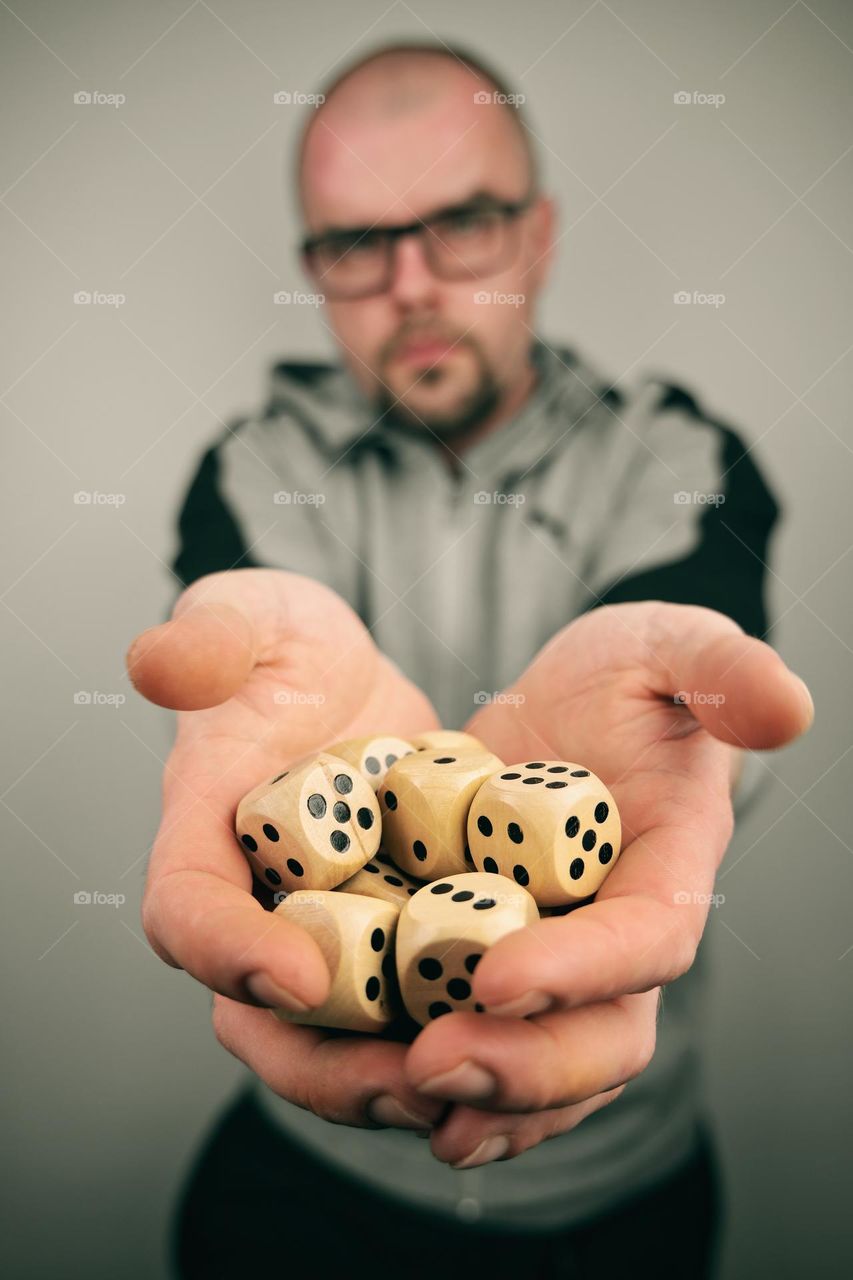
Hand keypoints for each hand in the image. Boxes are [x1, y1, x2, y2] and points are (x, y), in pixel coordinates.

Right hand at [128, 568, 444, 1133]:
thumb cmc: (286, 649)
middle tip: (403, 1076)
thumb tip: (162, 661)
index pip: (186, 911)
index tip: (295, 970)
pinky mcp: (395, 947)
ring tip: (471, 1087)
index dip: (226, 950)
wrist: (346, 684)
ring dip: (399, 1080)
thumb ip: (213, 635)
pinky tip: (527, 1054)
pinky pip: (416, 1016)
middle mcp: (260, 912)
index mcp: (205, 840)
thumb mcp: (255, 620)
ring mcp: (328, 940)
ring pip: (345, 1042)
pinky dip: (460, 1045)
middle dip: (327, 1065)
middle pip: (266, 1020)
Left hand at [405, 601, 813, 1167]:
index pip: (648, 942)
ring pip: (540, 1073)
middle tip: (434, 1066)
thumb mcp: (666, 648)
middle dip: (524, 1071)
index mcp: (667, 871)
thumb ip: (721, 669)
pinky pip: (477, 1048)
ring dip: (472, 1102)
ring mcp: (554, 967)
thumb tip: (786, 707)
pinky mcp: (489, 968)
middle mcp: (614, 940)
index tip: (499, 978)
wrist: (564, 708)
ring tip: (391, 1097)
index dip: (583, 971)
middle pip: (599, 1040)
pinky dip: (429, 1082)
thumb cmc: (625, 678)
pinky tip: (367, 1086)